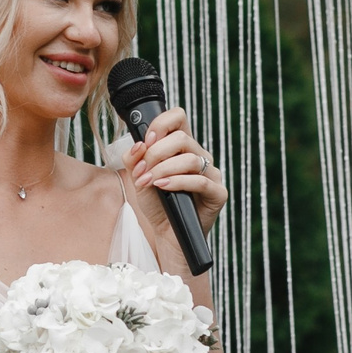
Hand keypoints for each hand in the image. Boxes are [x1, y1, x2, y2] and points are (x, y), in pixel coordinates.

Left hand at [126, 106, 227, 232]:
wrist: (167, 235)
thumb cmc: (157, 205)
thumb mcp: (139, 179)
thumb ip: (134, 160)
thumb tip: (137, 145)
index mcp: (183, 147)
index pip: (178, 117)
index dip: (161, 124)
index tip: (146, 141)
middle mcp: (200, 156)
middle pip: (181, 138)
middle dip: (155, 153)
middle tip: (142, 171)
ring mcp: (212, 174)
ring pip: (190, 158)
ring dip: (163, 169)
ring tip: (149, 182)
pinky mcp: (218, 193)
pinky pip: (200, 180)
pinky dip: (177, 182)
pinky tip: (162, 187)